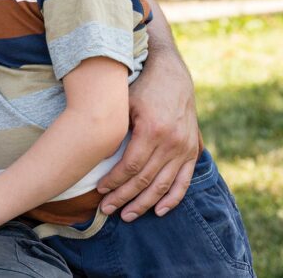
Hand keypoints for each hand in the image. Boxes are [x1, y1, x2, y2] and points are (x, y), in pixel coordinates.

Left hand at [97, 63, 199, 220]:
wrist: (171, 75)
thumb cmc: (140, 88)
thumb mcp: (124, 103)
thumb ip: (115, 129)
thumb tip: (97, 155)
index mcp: (152, 130)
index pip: (130, 166)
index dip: (114, 181)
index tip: (99, 190)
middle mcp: (172, 142)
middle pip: (145, 179)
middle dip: (124, 197)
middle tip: (107, 209)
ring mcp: (184, 148)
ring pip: (163, 185)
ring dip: (144, 203)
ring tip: (126, 215)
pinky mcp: (192, 151)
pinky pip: (183, 181)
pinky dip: (172, 198)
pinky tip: (158, 211)